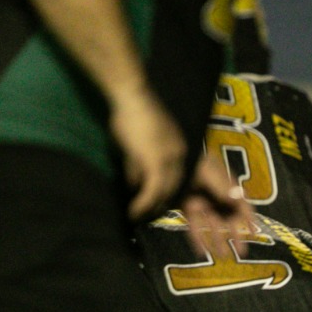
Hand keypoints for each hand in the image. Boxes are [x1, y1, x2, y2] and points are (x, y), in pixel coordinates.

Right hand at [109, 85, 187, 221]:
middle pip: (174, 187)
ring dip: (150, 207)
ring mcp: (170, 160)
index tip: (160, 203)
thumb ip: (137, 161)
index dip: (168, 191)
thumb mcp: (138, 141)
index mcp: (180, 148)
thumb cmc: (132, 112)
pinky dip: (142, 204)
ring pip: (163, 192)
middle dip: (161, 203)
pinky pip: (151, 191)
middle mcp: (180, 156)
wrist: (132, 95)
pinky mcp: (155, 163)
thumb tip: (133, 182)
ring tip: (137, 216)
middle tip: (147, 214)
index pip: (179, 177)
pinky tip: (132, 212)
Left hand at [179, 152, 253, 260]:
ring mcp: (200, 200)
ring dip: (217, 240)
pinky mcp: (185, 206)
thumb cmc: (192, 161)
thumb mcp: (211, 173)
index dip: (249, 219)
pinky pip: (193, 224)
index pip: (241, 204)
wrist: (165, 155)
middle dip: (235, 235)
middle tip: (242, 253)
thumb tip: (238, 203)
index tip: (255, 234)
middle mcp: (215, 194)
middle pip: (228, 217)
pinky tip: (202, 252)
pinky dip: (197, 238)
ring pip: (211, 224)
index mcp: (225, 184)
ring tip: (223, 256)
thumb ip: (224, 189)